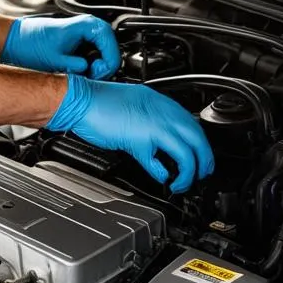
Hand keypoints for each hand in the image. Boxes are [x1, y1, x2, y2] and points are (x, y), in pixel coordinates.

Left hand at [0, 15, 120, 79]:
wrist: (18, 40)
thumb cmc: (32, 44)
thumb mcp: (55, 60)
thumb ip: (75, 67)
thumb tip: (89, 72)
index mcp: (89, 25)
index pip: (113, 52)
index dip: (107, 68)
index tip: (94, 76)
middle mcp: (92, 26)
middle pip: (112, 55)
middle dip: (102, 70)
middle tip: (86, 77)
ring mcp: (89, 33)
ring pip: (105, 57)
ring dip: (96, 69)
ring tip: (80, 74)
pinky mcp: (84, 41)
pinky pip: (96, 56)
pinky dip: (90, 66)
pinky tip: (78, 70)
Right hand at [47, 76, 214, 192]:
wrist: (79, 100)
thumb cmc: (96, 102)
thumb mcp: (131, 106)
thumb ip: (147, 123)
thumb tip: (155, 142)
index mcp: (159, 101)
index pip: (190, 123)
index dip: (198, 142)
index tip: (198, 153)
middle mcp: (162, 111)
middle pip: (198, 138)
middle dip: (204, 159)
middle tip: (202, 172)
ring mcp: (154, 125)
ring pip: (188, 152)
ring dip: (189, 172)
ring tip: (183, 182)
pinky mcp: (142, 140)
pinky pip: (161, 163)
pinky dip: (164, 174)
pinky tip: (162, 179)